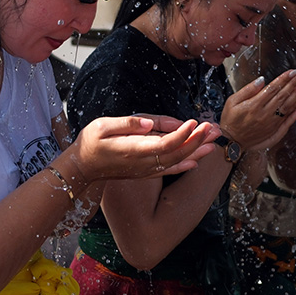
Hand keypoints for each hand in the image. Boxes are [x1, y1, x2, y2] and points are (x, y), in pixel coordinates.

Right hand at [66, 115, 217, 182]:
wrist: (81, 168)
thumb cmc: (90, 142)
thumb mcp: (103, 126)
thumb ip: (128, 124)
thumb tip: (148, 124)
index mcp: (134, 150)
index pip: (165, 144)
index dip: (182, 134)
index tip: (194, 122)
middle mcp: (143, 163)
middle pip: (176, 153)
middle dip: (197, 140)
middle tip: (214, 128)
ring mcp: (145, 170)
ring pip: (176, 161)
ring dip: (197, 151)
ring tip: (214, 141)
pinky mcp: (145, 172)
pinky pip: (169, 170)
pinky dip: (184, 165)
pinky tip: (197, 161)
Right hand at [220, 70, 295, 150]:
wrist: (231, 142)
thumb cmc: (230, 119)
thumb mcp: (232, 101)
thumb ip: (248, 90)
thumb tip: (262, 79)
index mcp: (254, 104)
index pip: (273, 88)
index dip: (285, 79)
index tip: (294, 71)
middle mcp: (265, 114)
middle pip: (283, 96)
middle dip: (295, 84)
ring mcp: (271, 123)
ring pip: (289, 108)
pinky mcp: (274, 131)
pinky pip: (288, 121)